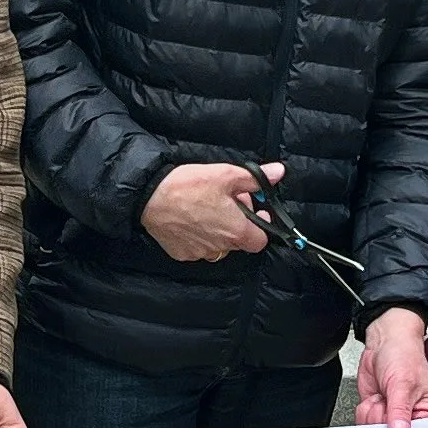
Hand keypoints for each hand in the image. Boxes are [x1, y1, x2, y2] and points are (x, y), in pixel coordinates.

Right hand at [143, 160, 280, 262]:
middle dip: (236, 223)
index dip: (260, 225)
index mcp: (235, 231)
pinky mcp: (182, 254)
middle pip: (238, 241)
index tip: (254, 211)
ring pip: (218, 245)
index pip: (260, 240)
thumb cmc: (188, 186)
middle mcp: (220, 247)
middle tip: (225, 202)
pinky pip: (197, 248)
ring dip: (217, 231)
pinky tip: (189, 219)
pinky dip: (197, 236)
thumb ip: (255, 178)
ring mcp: (200, 253)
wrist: (149, 197)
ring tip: (205, 209)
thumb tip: (278, 173)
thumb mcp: (226, 175)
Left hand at [355, 307, 427, 427]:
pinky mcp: (377, 413)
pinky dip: (365, 409)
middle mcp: (412, 420)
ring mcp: (392, 417)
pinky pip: (364, 423)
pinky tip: (375, 397)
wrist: (384, 342)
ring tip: (383, 396)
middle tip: (388, 402)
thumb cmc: (404, 356)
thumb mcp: (403, 384)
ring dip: (373, 413)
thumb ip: (400, 410)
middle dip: (384, 421)